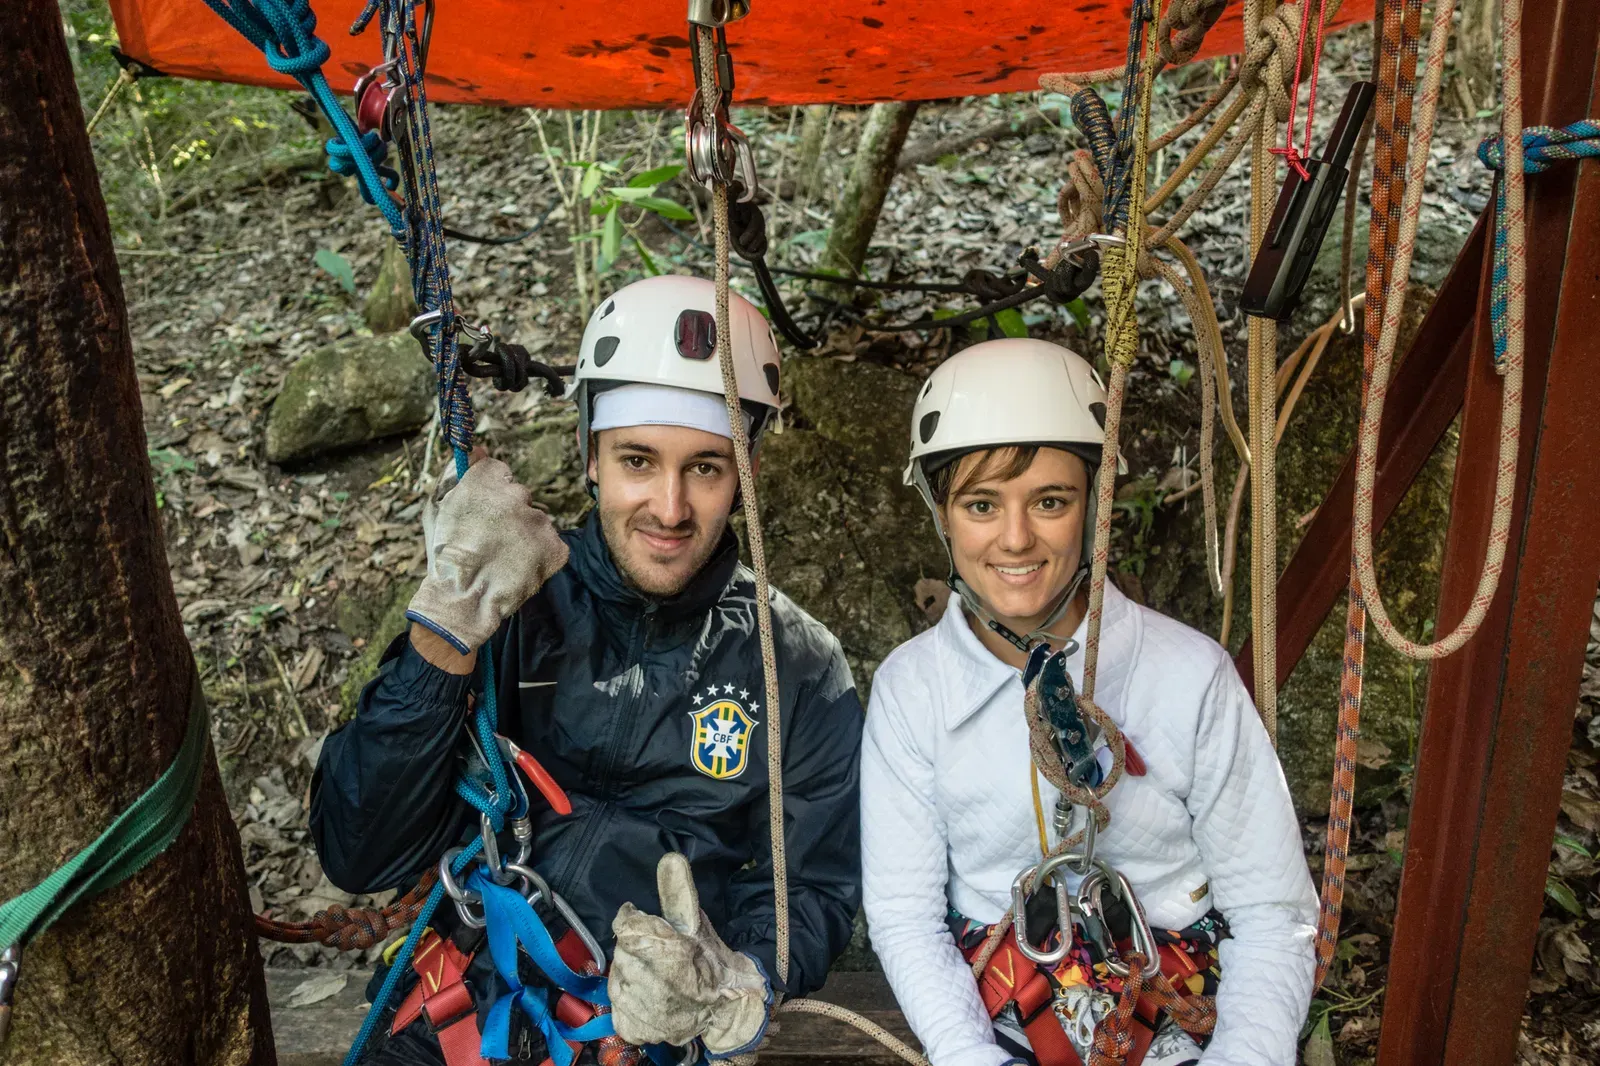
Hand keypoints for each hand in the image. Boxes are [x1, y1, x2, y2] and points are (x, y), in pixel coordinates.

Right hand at [405, 457, 567, 654]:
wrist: (464, 599)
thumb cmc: (445, 555)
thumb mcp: (440, 508)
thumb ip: (459, 474)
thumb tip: (479, 449)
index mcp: (488, 479)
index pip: (499, 473)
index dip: (490, 494)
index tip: (483, 512)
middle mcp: (517, 494)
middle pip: (520, 498)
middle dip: (509, 516)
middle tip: (491, 542)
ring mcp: (539, 521)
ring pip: (536, 522)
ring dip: (526, 536)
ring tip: (504, 559)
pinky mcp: (555, 546)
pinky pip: (552, 546)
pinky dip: (541, 557)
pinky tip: (519, 569)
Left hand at [608, 854, 770, 1056]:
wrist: (727, 1007)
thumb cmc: (710, 960)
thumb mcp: (695, 922)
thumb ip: (677, 891)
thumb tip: (669, 857)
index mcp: (658, 947)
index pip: (625, 924)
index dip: (634, 920)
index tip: (644, 921)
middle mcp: (641, 977)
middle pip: (622, 951)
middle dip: (637, 950)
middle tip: (660, 956)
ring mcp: (635, 1005)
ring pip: (618, 978)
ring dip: (633, 975)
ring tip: (657, 978)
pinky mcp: (633, 1027)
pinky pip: (618, 1008)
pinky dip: (631, 1003)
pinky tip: (650, 998)